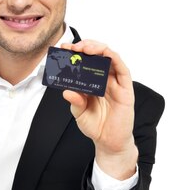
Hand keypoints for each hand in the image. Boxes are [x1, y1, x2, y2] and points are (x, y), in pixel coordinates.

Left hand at [60, 40, 137, 179]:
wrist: (109, 142)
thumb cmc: (95, 126)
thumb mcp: (79, 113)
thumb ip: (75, 102)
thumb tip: (67, 92)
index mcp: (92, 83)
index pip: (84, 62)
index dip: (74, 54)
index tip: (62, 49)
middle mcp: (104, 79)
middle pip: (97, 56)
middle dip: (84, 47)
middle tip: (72, 47)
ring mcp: (116, 83)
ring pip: (110, 58)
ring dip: (98, 49)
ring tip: (84, 48)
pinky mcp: (126, 89)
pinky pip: (123, 70)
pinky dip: (114, 58)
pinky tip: (105, 54)